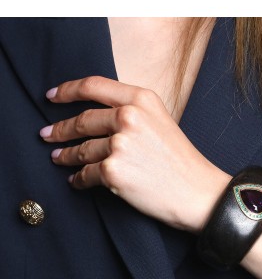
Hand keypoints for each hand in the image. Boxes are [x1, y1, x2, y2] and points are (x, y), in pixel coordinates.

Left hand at [40, 76, 231, 232]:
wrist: (198, 193)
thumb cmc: (182, 162)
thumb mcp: (160, 122)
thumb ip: (131, 113)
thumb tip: (96, 119)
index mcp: (141, 100)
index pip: (94, 86)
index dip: (67, 90)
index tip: (52, 96)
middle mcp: (129, 117)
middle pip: (82, 120)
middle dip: (59, 129)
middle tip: (47, 135)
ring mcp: (119, 144)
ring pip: (81, 149)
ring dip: (65, 156)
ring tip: (58, 159)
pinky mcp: (113, 171)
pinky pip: (85, 174)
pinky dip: (78, 179)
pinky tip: (77, 181)